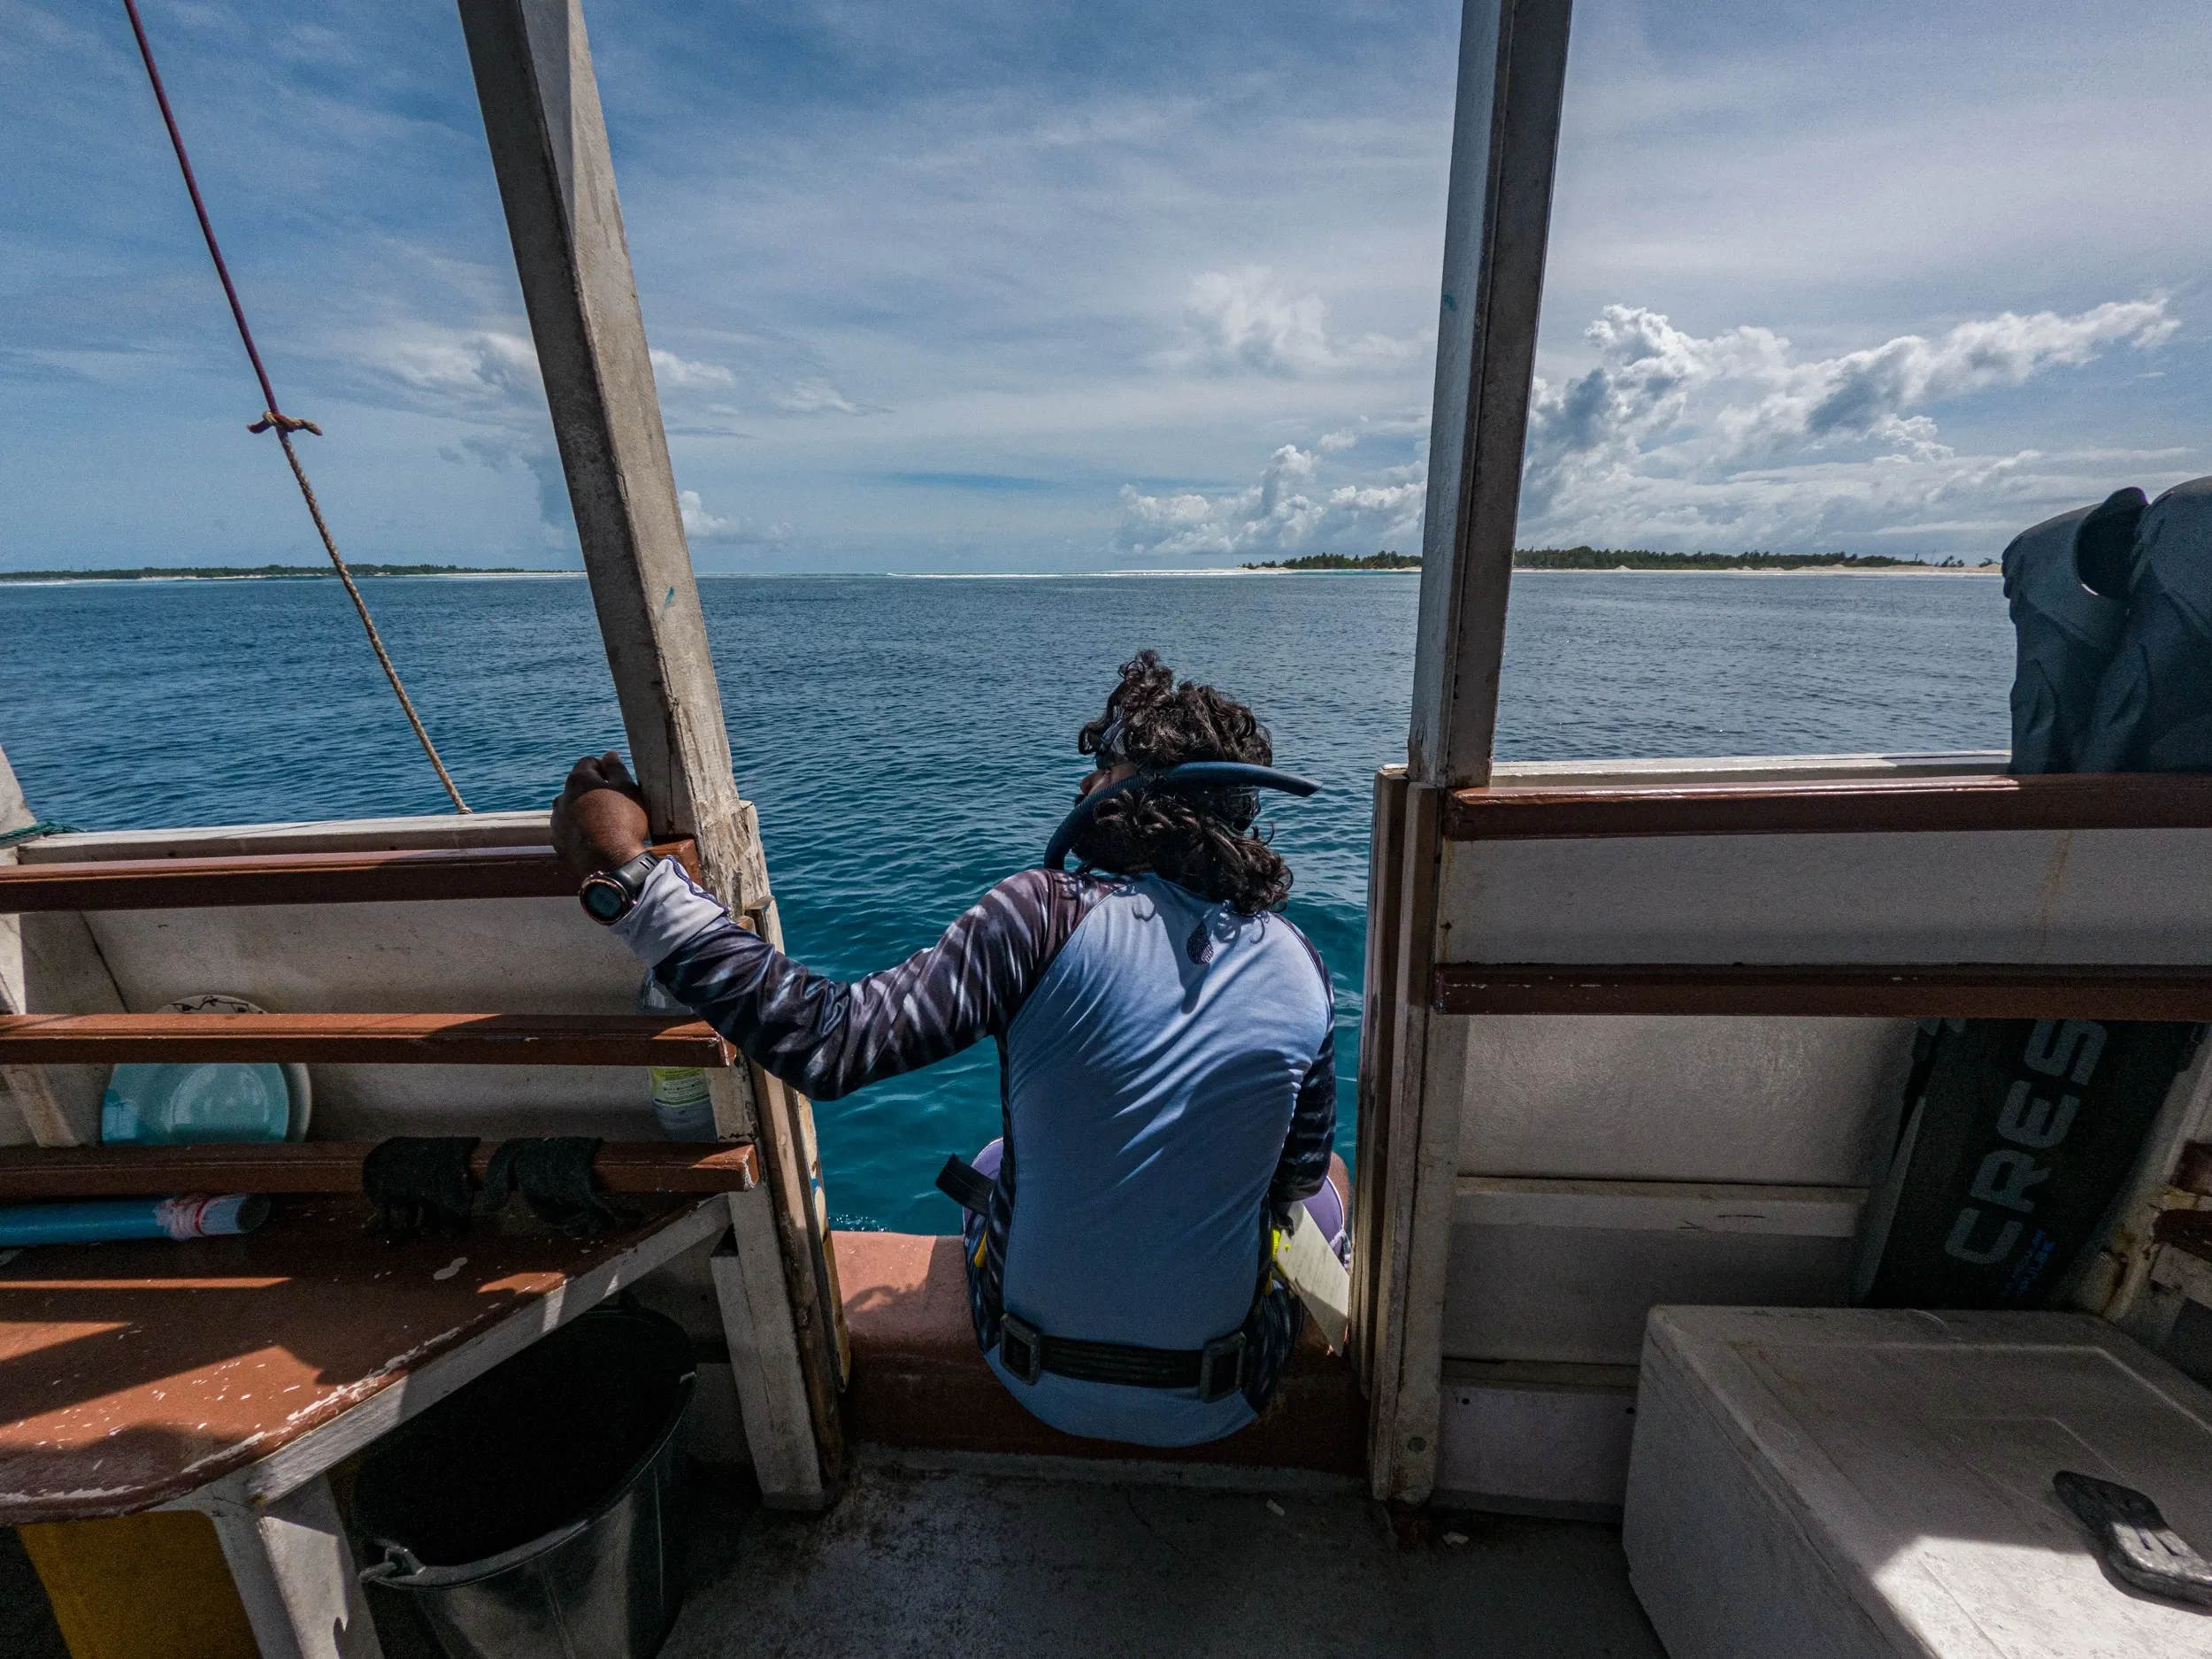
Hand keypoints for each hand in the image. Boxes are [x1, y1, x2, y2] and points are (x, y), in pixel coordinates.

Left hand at [552, 752, 650, 882]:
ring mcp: (557, 821)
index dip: (605, 768)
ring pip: (571, 808)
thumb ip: (616, 768)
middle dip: (593, 790)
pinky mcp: (557, 842)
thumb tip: (609, 754)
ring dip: (584, 810)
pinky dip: (578, 829)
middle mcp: (561, 797)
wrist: (610, 862)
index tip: (617, 780)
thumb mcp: (627, 788)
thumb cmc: (623, 821)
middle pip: (577, 786)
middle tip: (614, 803)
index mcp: (578, 780)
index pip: (589, 762)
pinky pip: (568, 829)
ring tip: (604, 823)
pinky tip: (595, 838)